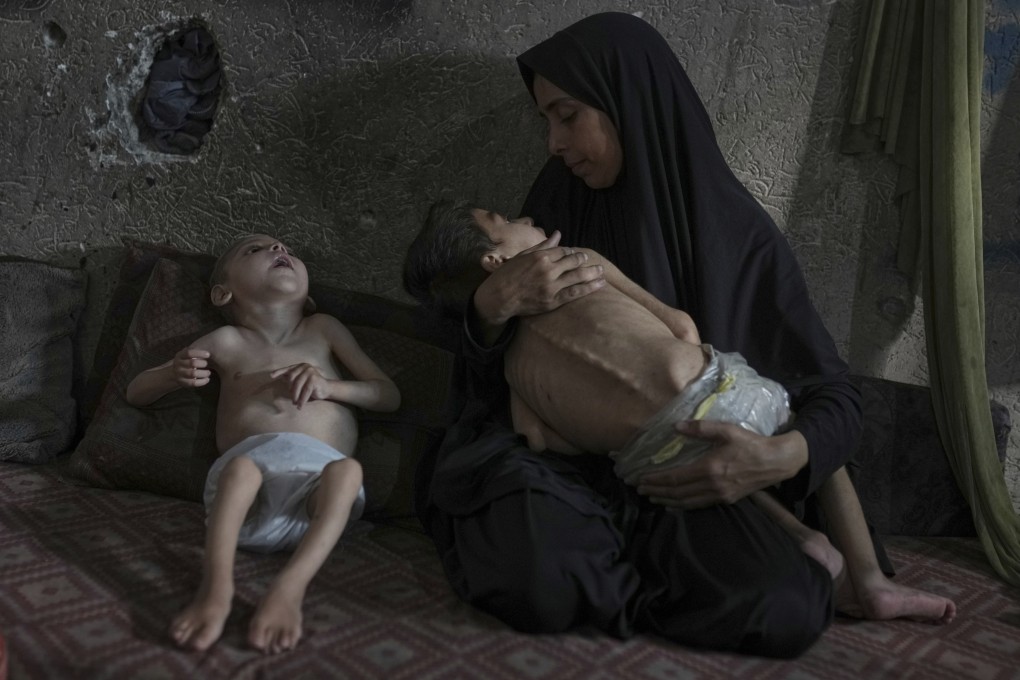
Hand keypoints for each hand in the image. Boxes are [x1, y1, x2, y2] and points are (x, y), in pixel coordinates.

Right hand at [173, 348, 211, 387]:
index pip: (189, 353)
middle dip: (203, 363)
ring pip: (193, 373)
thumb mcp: (187, 355)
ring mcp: (179, 374)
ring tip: (208, 372)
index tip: (208, 354)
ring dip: (204, 373)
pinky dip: (202, 382)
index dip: (199, 353)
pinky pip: (193, 383)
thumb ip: (195, 351)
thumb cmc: (186, 361)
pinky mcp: (182, 382)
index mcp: (180, 355)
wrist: (174, 374)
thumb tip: (209, 346)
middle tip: (207, 364)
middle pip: (192, 363)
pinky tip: (207, 379)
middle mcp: (178, 364)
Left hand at [270, 363, 331, 407]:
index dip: (279, 372)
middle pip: (292, 378)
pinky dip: (302, 399)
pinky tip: (300, 406)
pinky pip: (305, 391)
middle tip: (293, 399)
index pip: (288, 369)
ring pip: (298, 385)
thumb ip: (291, 379)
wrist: (326, 388)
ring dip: (296, 396)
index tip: (271, 376)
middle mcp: (305, 367)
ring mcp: (310, 372)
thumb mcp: (300, 381)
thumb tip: (279, 377)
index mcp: (300, 366)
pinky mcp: (315, 379)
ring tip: (295, 404)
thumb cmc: (311, 385)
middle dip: (291, 390)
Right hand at [473, 230, 605, 327]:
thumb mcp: (523, 256)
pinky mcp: (552, 300)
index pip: (562, 251)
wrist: (498, 298)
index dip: (570, 252)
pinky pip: (574, 293)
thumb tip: (558, 234)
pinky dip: (589, 288)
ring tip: (601, 271)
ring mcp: (551, 286)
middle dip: (583, 259)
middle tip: (588, 260)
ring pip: (577, 276)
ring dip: (592, 272)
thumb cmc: (507, 275)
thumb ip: (542, 246)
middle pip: (573, 262)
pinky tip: (599, 284)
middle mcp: (547, 269)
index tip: (575, 254)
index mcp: (540, 256)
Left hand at [636, 420, 806, 507]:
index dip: (656, 479)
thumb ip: (701, 428)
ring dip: (666, 500)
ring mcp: (719, 495)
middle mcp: (712, 485)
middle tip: (639, 489)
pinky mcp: (726, 499)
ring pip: (686, 502)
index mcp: (709, 468)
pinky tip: (674, 503)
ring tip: (652, 497)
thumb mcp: (726, 430)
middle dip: (656, 491)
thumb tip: (676, 426)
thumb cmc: (750, 443)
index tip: (640, 479)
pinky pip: (698, 505)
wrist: (776, 462)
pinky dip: (682, 505)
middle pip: (677, 492)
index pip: (675, 478)